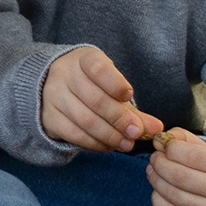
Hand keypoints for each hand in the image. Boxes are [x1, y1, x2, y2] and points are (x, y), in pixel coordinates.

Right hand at [41, 46, 157, 152]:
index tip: (128, 96)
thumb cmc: (91, 84)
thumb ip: (133, 109)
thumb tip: (157, 129)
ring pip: (84, 120)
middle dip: (119, 119)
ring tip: (126, 144)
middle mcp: (64, 75)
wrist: (53, 86)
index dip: (115, 84)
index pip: (98, 69)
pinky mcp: (49, 118)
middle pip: (94, 99)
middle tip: (136, 133)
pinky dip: (94, 143)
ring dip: (109, 135)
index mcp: (83, 59)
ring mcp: (53, 96)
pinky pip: (74, 134)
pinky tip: (109, 146)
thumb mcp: (111, 87)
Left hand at [149, 128, 205, 205]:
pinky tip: (160, 191)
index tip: (164, 145)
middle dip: (160, 163)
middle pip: (178, 175)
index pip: (191, 154)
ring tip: (154, 171)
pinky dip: (158, 199)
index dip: (170, 147)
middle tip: (155, 158)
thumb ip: (189, 142)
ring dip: (156, 179)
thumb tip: (162, 139)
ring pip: (171, 193)